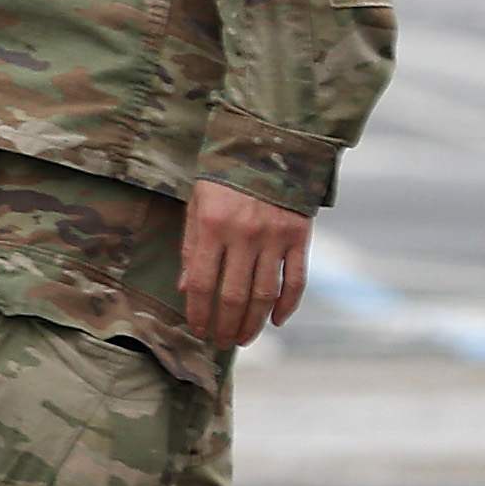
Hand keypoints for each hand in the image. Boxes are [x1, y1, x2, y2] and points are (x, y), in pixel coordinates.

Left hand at [182, 180, 313, 349]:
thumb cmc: (224, 177)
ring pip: (264, 295)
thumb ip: (191, 247)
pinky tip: (277, 321)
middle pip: (233, 296)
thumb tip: (185, 289)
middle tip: (222, 342)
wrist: (268, 143)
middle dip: (225, 325)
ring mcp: (274, 237)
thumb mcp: (197, 204)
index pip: (201, 283)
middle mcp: (243, 234)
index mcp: (212, 226)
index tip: (198, 330)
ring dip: (253, 323)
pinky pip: (295, 280)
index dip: (199, 312)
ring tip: (244, 338)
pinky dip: (288, 305)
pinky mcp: (299, 236)